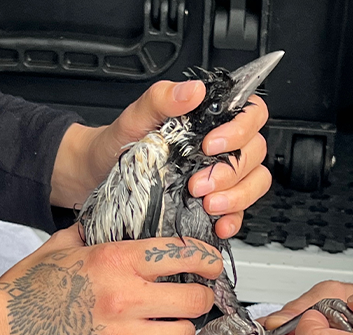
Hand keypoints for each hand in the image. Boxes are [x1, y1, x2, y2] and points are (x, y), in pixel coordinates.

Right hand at [0, 224, 223, 334]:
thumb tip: (105, 226)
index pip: (182, 254)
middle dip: (199, 300)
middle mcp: (124, 298)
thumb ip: (89, 233)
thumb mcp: (57, 247)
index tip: (210, 266)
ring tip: (172, 334)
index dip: (207, 260)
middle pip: (194, 300)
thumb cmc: (21, 292)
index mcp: (114, 261)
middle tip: (192, 302)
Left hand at [51, 80, 270, 238]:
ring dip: (237, 196)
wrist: (97, 173)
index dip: (240, 130)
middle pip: (255, 152)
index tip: (211, 145)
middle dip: (231, 171)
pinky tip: (219, 224)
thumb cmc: (119, 142)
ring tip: (207, 204)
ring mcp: (219, 175)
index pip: (251, 114)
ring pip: (254, 182)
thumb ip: (162, 98)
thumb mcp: (135, 116)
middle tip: (198, 183)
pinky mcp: (213, 201)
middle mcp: (221, 145)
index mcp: (210, 118)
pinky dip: (234, 219)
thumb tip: (192, 91)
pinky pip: (240, 211)